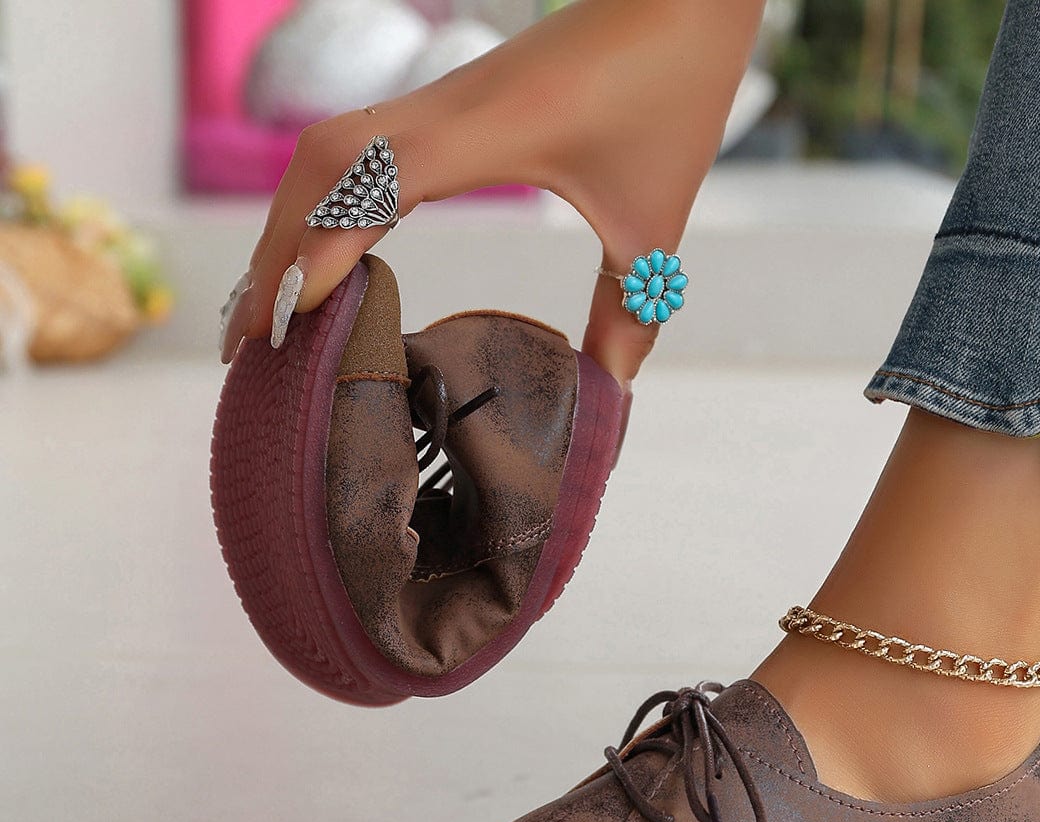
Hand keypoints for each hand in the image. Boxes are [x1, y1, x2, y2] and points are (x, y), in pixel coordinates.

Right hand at [219, 0, 764, 390]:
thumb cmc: (673, 89)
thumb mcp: (656, 223)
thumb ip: (631, 310)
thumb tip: (610, 395)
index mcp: (483, 132)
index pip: (364, 188)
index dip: (314, 255)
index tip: (283, 327)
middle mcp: (442, 111)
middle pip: (316, 170)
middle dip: (272, 253)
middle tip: (248, 340)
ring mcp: (440, 103)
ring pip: (326, 154)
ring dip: (287, 224)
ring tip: (266, 305)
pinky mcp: (450, 104)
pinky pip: (361, 149)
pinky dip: (326, 201)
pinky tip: (326, 251)